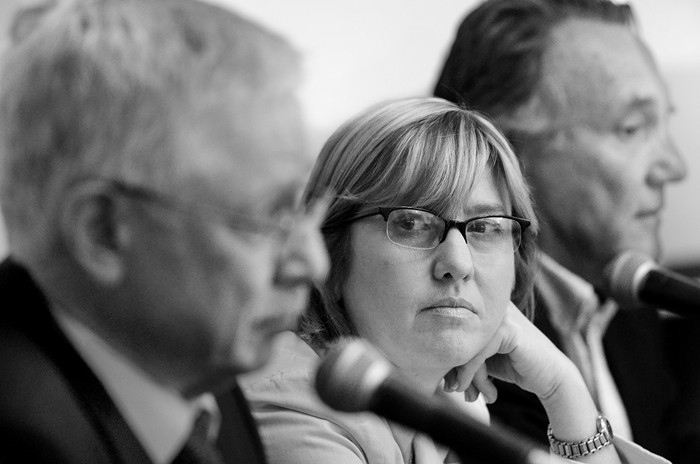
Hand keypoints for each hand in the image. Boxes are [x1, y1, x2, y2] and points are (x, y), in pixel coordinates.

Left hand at [444, 302, 577, 401]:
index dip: (447, 360)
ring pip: (464, 346)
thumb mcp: (480, 359)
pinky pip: (477, 352)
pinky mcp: (506, 329)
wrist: (550, 377)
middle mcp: (487, 307)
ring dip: (464, 376)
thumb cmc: (513, 366)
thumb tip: (431, 367)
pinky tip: (480, 391)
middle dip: (452, 369)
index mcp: (479, 309)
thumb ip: (459, 355)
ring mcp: (498, 315)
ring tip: (469, 396)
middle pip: (455, 338)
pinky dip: (472, 374)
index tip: (448, 385)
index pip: (451, 332)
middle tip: (453, 391)